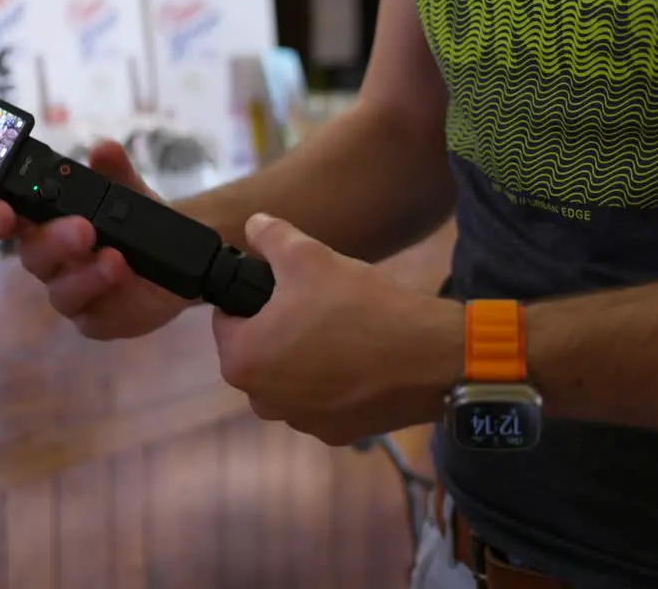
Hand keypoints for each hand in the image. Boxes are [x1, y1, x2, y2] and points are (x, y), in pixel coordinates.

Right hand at [0, 141, 190, 339]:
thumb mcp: (131, 191)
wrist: (178, 261)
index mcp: (46, 223)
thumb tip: (104, 149)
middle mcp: (51, 260)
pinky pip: (90, 317)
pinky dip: (105, 295)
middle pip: (34, 255)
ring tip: (114, 258)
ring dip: (85, 274)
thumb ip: (115, 172)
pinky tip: (122, 277)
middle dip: (54, 240)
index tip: (1, 210)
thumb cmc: (136, 224)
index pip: (8, 219)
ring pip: (60, 290)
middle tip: (83, 228)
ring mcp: (70, 292)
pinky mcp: (94, 320)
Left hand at [211, 214, 461, 444]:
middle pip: (258, 352)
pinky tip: (362, 360)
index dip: (252, 297)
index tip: (284, 288)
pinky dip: (334, 383)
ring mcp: (300, 423)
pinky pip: (322, 400)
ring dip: (305, 358)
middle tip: (319, 305)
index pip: (227, 320)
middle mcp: (262, 401)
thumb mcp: (308, 255)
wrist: (430, 357)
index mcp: (243, 361)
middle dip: (279, 329)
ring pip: (290, 377)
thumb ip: (270, 236)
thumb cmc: (358, 306)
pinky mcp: (336, 434)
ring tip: (344, 330)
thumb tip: (253, 223)